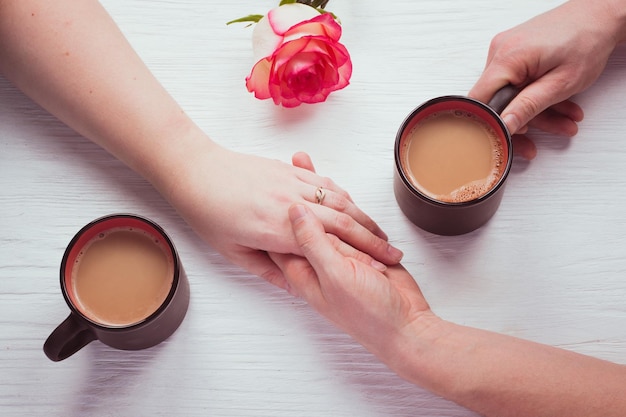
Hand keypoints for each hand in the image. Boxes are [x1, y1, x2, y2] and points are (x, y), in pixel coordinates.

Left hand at [165, 145, 402, 288]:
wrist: (194, 170)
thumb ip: (267, 271)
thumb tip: (290, 287)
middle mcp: (289, 205)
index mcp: (276, 230)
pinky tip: (353, 204)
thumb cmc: (208, 213)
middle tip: (391, 253)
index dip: (359, 257)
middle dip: (372, 238)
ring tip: (379, 232)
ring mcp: (290, 184)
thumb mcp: (233, 253)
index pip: (330, 245)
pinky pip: (324, 182)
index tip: (379, 268)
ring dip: (363, 216)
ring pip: (339, 199)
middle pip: (343, 221)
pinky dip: (343, 194)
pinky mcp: (288, 171)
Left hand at [269, 204, 432, 362]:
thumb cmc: (368, 311)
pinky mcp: (359, 249)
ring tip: (367, 263)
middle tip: (351, 261)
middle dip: (335, 233)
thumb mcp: (335, 275)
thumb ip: (312, 242)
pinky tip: (377, 249)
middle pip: (313, 225)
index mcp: (299, 270)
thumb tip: (294, 210)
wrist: (406, 323)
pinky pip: (358, 229)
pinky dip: (368, 234)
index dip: (288, 221)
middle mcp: (315, 262)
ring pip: (338, 225)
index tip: (310, 226)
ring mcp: (338, 256)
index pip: (279, 236)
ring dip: (355, 234)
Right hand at [469, 0, 622, 137]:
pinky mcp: (513, 53)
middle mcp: (500, 51)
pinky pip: (515, 83)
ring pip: (508, 95)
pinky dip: (534, 97)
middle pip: (496, 101)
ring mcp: (505, 51)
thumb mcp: (561, 83)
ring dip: (535, 112)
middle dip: (521, 123)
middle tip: (535, 144)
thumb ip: (529, 106)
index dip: (488, 125)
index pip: (480, 101)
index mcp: (508, 57)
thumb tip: (505, 125)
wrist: (600, 17)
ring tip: (563, 122)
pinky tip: (556, 106)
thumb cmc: (588, 41)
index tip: (502, 141)